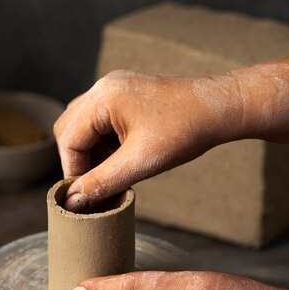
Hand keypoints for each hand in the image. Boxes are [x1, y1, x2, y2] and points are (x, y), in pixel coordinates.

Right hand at [53, 69, 241, 210]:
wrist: (220, 109)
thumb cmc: (185, 130)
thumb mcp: (140, 163)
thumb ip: (102, 183)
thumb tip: (73, 202)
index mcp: (103, 98)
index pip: (68, 139)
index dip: (73, 171)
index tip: (85, 195)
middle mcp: (104, 87)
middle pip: (69, 129)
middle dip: (79, 161)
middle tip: (96, 185)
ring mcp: (115, 89)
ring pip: (83, 125)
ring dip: (90, 153)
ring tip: (111, 173)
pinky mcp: (126, 95)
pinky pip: (100, 120)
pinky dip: (103, 143)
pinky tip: (120, 159)